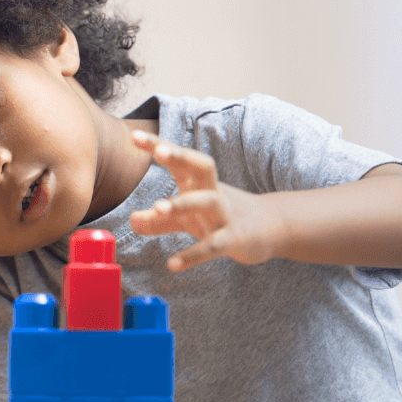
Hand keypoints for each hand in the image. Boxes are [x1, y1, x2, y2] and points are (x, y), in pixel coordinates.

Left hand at [129, 130, 286, 270]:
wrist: (269, 228)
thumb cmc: (221, 218)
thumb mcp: (188, 218)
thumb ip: (160, 220)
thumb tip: (132, 220)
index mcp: (200, 182)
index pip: (180, 160)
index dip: (159, 146)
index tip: (134, 136)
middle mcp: (213, 192)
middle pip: (202, 166)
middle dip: (181, 157)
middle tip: (160, 153)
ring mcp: (225, 214)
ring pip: (208, 202)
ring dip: (183, 202)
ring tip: (158, 206)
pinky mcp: (234, 239)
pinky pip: (213, 245)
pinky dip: (193, 255)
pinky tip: (172, 264)